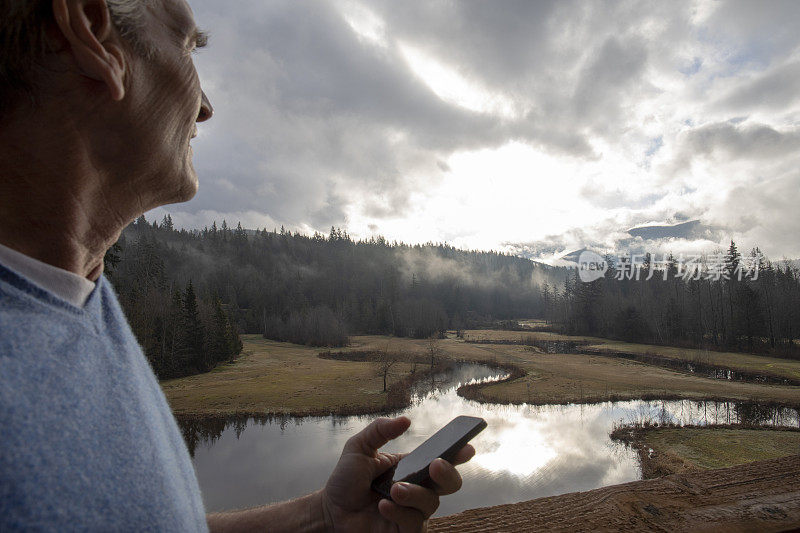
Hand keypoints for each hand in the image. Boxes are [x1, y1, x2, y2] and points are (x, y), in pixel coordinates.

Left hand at [321, 416, 474, 531]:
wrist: (330, 512)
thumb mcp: (358, 448)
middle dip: (448, 473)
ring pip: (431, 503)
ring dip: (415, 494)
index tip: (467, 447)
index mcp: (411, 468)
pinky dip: (400, 514)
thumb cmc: (346, 481)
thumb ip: (379, 430)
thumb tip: (405, 420)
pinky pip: (415, 524)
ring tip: (394, 490)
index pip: (441, 460)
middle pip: (449, 483)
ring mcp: (413, 511)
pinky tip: (384, 507)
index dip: (458, 454)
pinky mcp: (405, 531)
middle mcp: (417, 489)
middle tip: (434, 465)